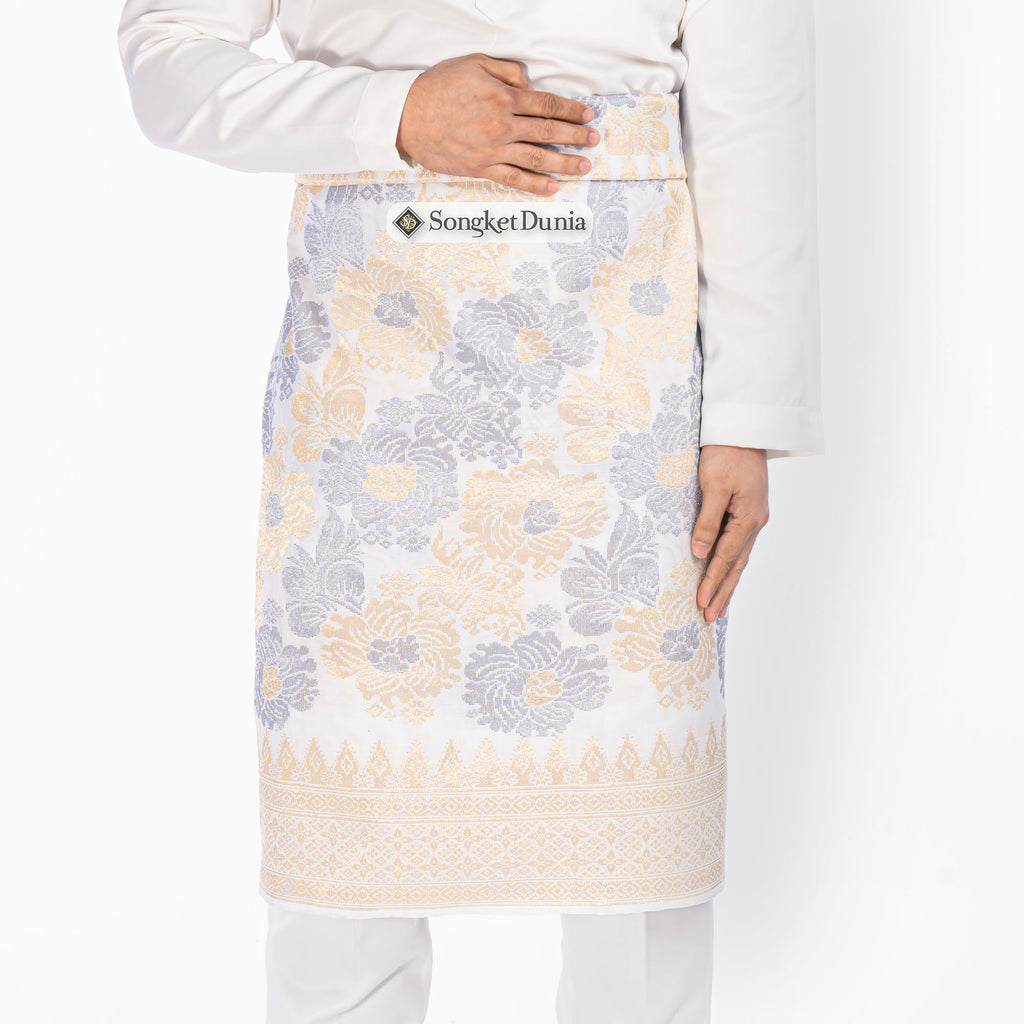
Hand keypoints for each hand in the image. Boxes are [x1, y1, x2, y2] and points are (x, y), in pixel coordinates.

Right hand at [395, 53, 599, 195]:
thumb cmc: (438, 88)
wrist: (408, 116)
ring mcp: (494, 150)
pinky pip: (514, 179)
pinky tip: (552, 189)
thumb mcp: (473, 65)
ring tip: (583, 167)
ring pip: (537, 158)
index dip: (570, 109)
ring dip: (564, 163)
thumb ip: (505, 72)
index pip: (546, 104)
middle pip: (548, 131)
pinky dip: (535, 185)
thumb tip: (528, 83)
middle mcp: (503, 125)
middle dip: (575, 136)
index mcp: (503, 97)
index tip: (586, 115)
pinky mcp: (482, 168)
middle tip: (593, 140)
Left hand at [689, 445, 769, 621]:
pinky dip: (731, 564)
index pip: (726, 558)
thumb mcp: (713, 486)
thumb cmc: (726, 454)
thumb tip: (700, 553)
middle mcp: (755, 522)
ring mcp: (753, 518)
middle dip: (723, 592)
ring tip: (718, 606)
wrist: (744, 429)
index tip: (701, 604)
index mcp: (749, 518)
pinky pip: (738, 545)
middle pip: (737, 565)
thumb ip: (707, 521)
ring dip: (728, 582)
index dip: (712, 582)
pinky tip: (725, 573)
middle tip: (710, 617)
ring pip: (739, 557)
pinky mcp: (748, 512)